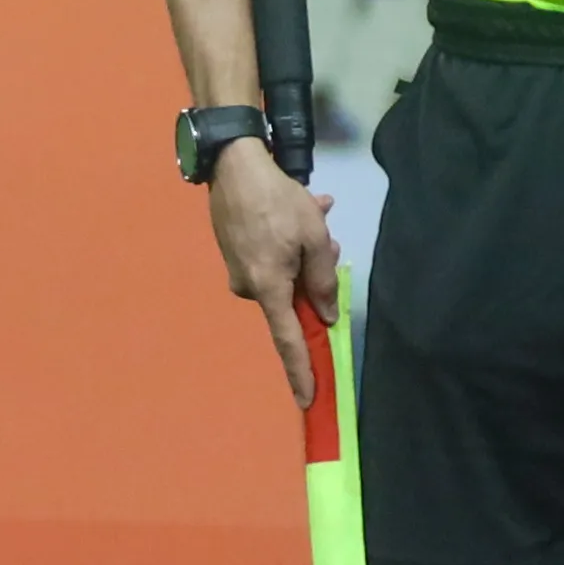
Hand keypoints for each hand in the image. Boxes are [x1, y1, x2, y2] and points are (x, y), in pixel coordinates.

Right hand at [205, 141, 339, 411]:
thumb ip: (322, 279)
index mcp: (268, 288)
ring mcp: (237, 270)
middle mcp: (247, 287)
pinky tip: (303, 209)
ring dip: (305, 251)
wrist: (233, 166)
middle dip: (316, 277)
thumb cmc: (277, 202)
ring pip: (285, 273)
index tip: (309, 397)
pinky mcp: (234, 252)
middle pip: (293, 297)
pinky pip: (271, 257)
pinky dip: (289, 240)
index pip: (289, 340)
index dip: (301, 369)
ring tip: (317, 213)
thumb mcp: (313, 237)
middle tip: (330, 244)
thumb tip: (326, 315)